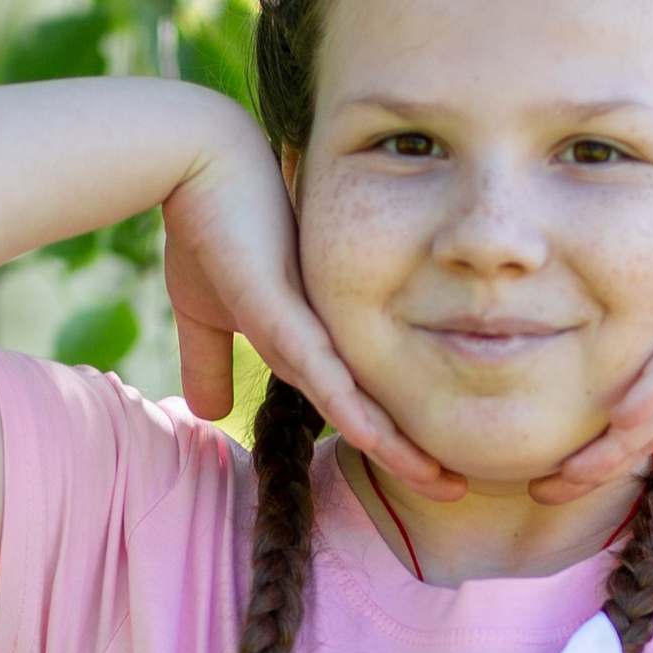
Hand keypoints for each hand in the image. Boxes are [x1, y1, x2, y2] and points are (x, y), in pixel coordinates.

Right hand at [163, 108, 463, 497]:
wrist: (196, 162)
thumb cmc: (207, 227)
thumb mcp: (206, 312)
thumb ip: (212, 361)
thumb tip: (209, 412)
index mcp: (314, 334)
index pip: (358, 399)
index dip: (389, 439)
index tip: (424, 473)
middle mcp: (326, 329)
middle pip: (375, 404)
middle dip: (414, 452)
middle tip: (456, 490)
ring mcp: (311, 319)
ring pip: (362, 398)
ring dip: (401, 445)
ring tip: (446, 483)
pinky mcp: (284, 309)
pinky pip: (325, 370)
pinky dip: (353, 409)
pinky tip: (381, 442)